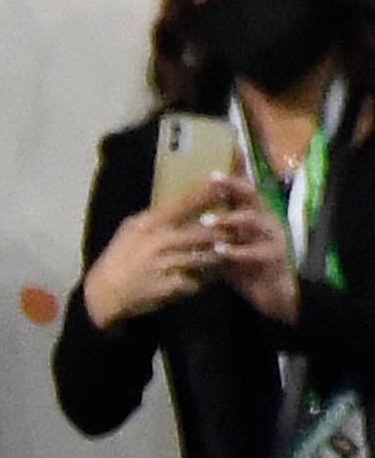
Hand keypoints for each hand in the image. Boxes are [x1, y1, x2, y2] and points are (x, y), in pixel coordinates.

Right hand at [79, 194, 223, 329]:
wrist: (102, 296)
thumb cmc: (117, 260)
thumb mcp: (129, 231)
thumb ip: (155, 218)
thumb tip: (181, 204)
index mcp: (148, 224)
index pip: (185, 203)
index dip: (208, 192)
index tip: (226, 183)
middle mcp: (158, 242)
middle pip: (203, 231)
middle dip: (223, 230)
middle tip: (239, 226)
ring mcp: (165, 265)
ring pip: (205, 256)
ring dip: (218, 255)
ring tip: (229, 252)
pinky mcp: (169, 287)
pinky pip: (196, 281)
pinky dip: (204, 281)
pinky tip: (209, 279)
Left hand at [201, 173, 301, 325]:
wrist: (272, 294)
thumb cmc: (246, 266)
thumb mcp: (227, 243)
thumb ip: (212, 230)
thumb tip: (182, 218)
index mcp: (253, 213)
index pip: (243, 188)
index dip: (231, 174)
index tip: (212, 164)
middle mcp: (265, 219)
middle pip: (252, 195)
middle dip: (234, 185)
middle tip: (213, 179)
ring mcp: (272, 236)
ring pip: (254, 220)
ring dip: (231, 218)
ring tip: (208, 220)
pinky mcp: (274, 257)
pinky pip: (255, 252)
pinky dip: (236, 251)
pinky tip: (219, 251)